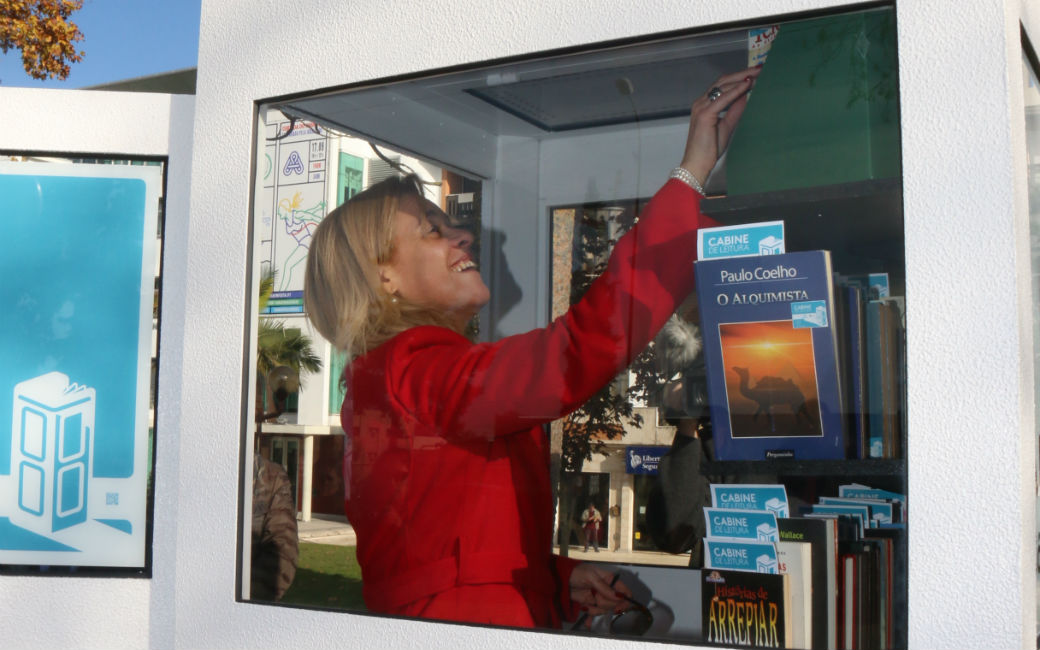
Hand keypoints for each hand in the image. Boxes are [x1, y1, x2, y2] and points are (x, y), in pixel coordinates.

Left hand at [569, 564, 631, 619]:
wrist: (560, 579)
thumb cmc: (577, 572)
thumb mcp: (591, 577)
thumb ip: (604, 588)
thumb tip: (619, 597)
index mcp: (609, 580)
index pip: (624, 591)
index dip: (625, 600)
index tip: (620, 607)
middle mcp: (606, 590)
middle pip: (615, 603)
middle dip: (605, 604)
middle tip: (595, 599)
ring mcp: (598, 598)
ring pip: (604, 610)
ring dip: (595, 610)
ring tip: (586, 604)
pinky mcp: (590, 604)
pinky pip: (594, 614)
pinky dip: (590, 619)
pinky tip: (587, 623)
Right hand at [680, 66, 761, 184]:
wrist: (697, 164)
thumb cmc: (708, 149)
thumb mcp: (726, 125)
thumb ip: (734, 110)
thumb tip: (745, 96)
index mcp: (704, 104)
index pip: (723, 85)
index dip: (739, 77)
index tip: (755, 73)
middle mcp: (701, 102)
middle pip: (723, 81)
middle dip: (743, 73)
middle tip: (760, 68)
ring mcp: (701, 107)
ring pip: (723, 86)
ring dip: (742, 78)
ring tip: (757, 74)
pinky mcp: (704, 114)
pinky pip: (723, 98)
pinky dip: (736, 90)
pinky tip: (747, 85)